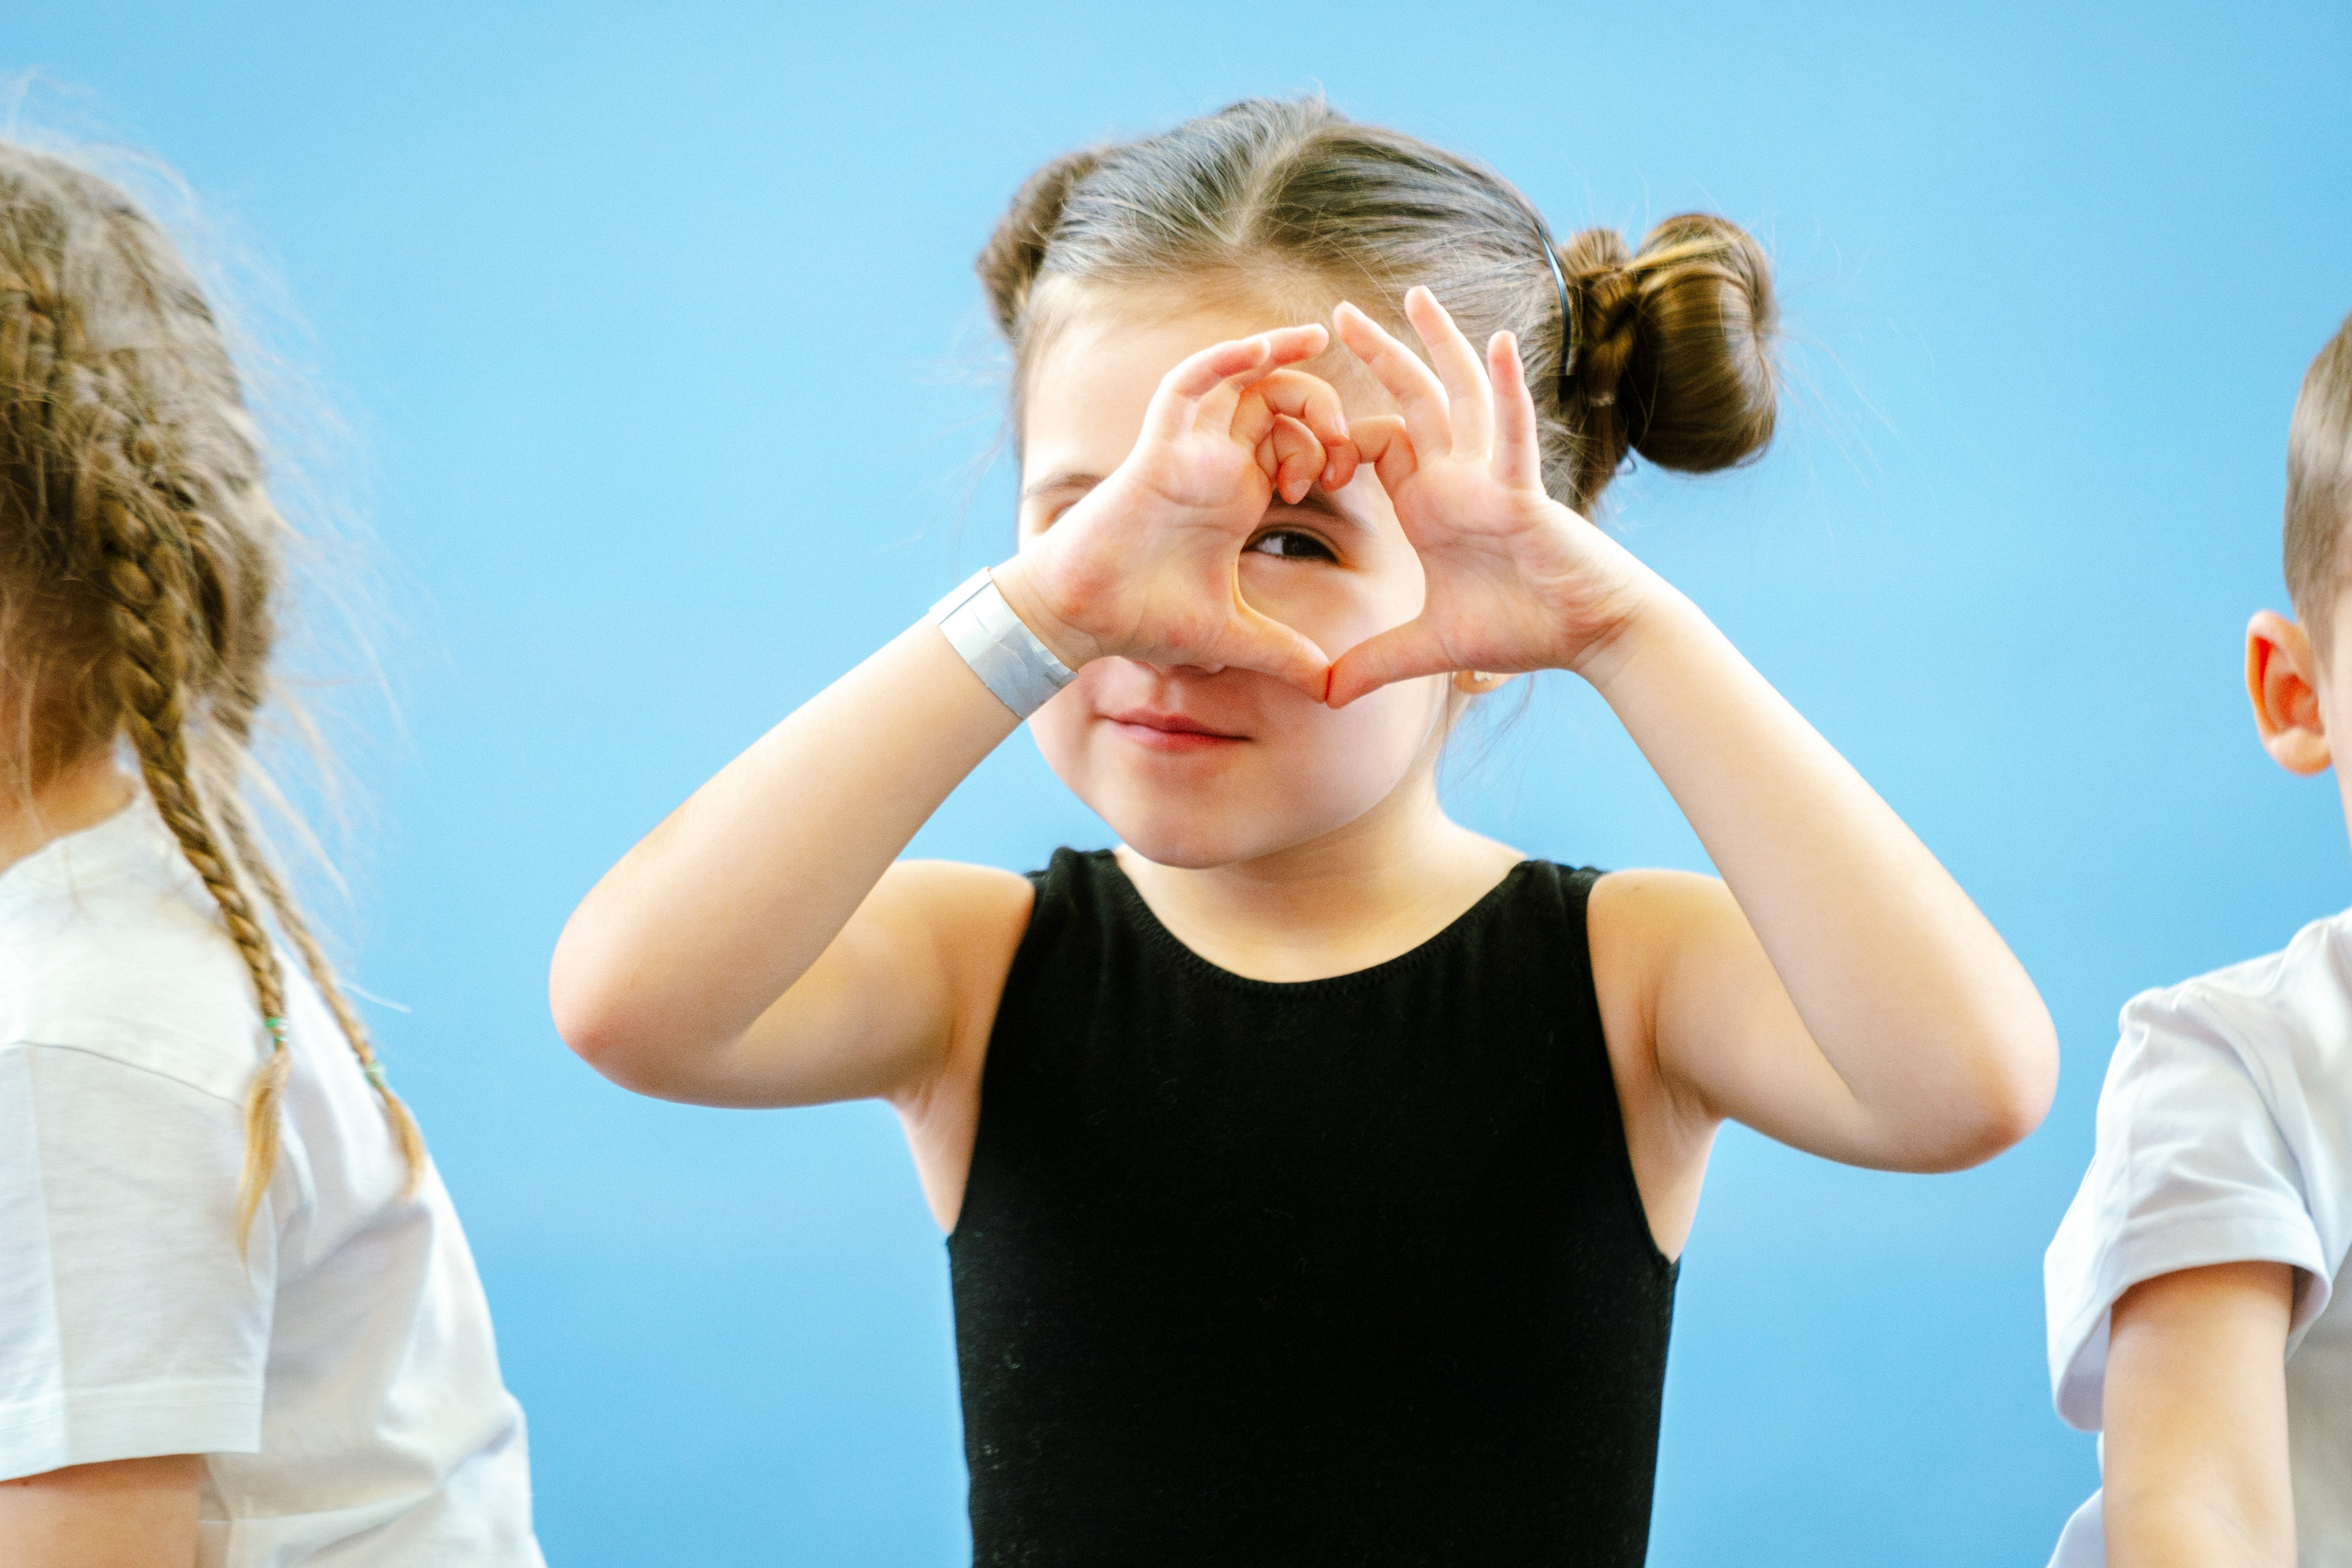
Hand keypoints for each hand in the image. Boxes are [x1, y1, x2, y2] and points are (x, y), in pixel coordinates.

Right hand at [993, 326, 1359, 698]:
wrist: (1082, 621)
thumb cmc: (1144, 619)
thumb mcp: (1233, 635)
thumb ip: (1283, 653)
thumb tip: (1329, 687)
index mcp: (1241, 495)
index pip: (1298, 438)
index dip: (1335, 445)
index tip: (1348, 479)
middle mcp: (1218, 464)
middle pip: (1280, 399)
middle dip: (1325, 411)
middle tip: (1340, 455)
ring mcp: (1187, 452)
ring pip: (1242, 379)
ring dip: (1287, 369)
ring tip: (1320, 396)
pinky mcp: (1155, 450)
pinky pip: (1187, 385)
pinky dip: (1223, 358)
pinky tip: (1261, 346)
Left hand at [1324, 288, 1657, 707]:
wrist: (1588, 635)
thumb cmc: (1522, 627)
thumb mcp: (1427, 647)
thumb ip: (1374, 663)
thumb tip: (1322, 695)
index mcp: (1430, 502)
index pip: (1376, 445)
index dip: (1336, 444)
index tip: (1300, 465)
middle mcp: (1458, 477)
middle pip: (1412, 399)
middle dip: (1377, 354)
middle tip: (1338, 311)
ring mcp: (1491, 477)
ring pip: (1461, 394)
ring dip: (1438, 343)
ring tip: (1414, 294)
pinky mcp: (1524, 493)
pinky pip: (1513, 433)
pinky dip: (1507, 390)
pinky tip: (1497, 343)